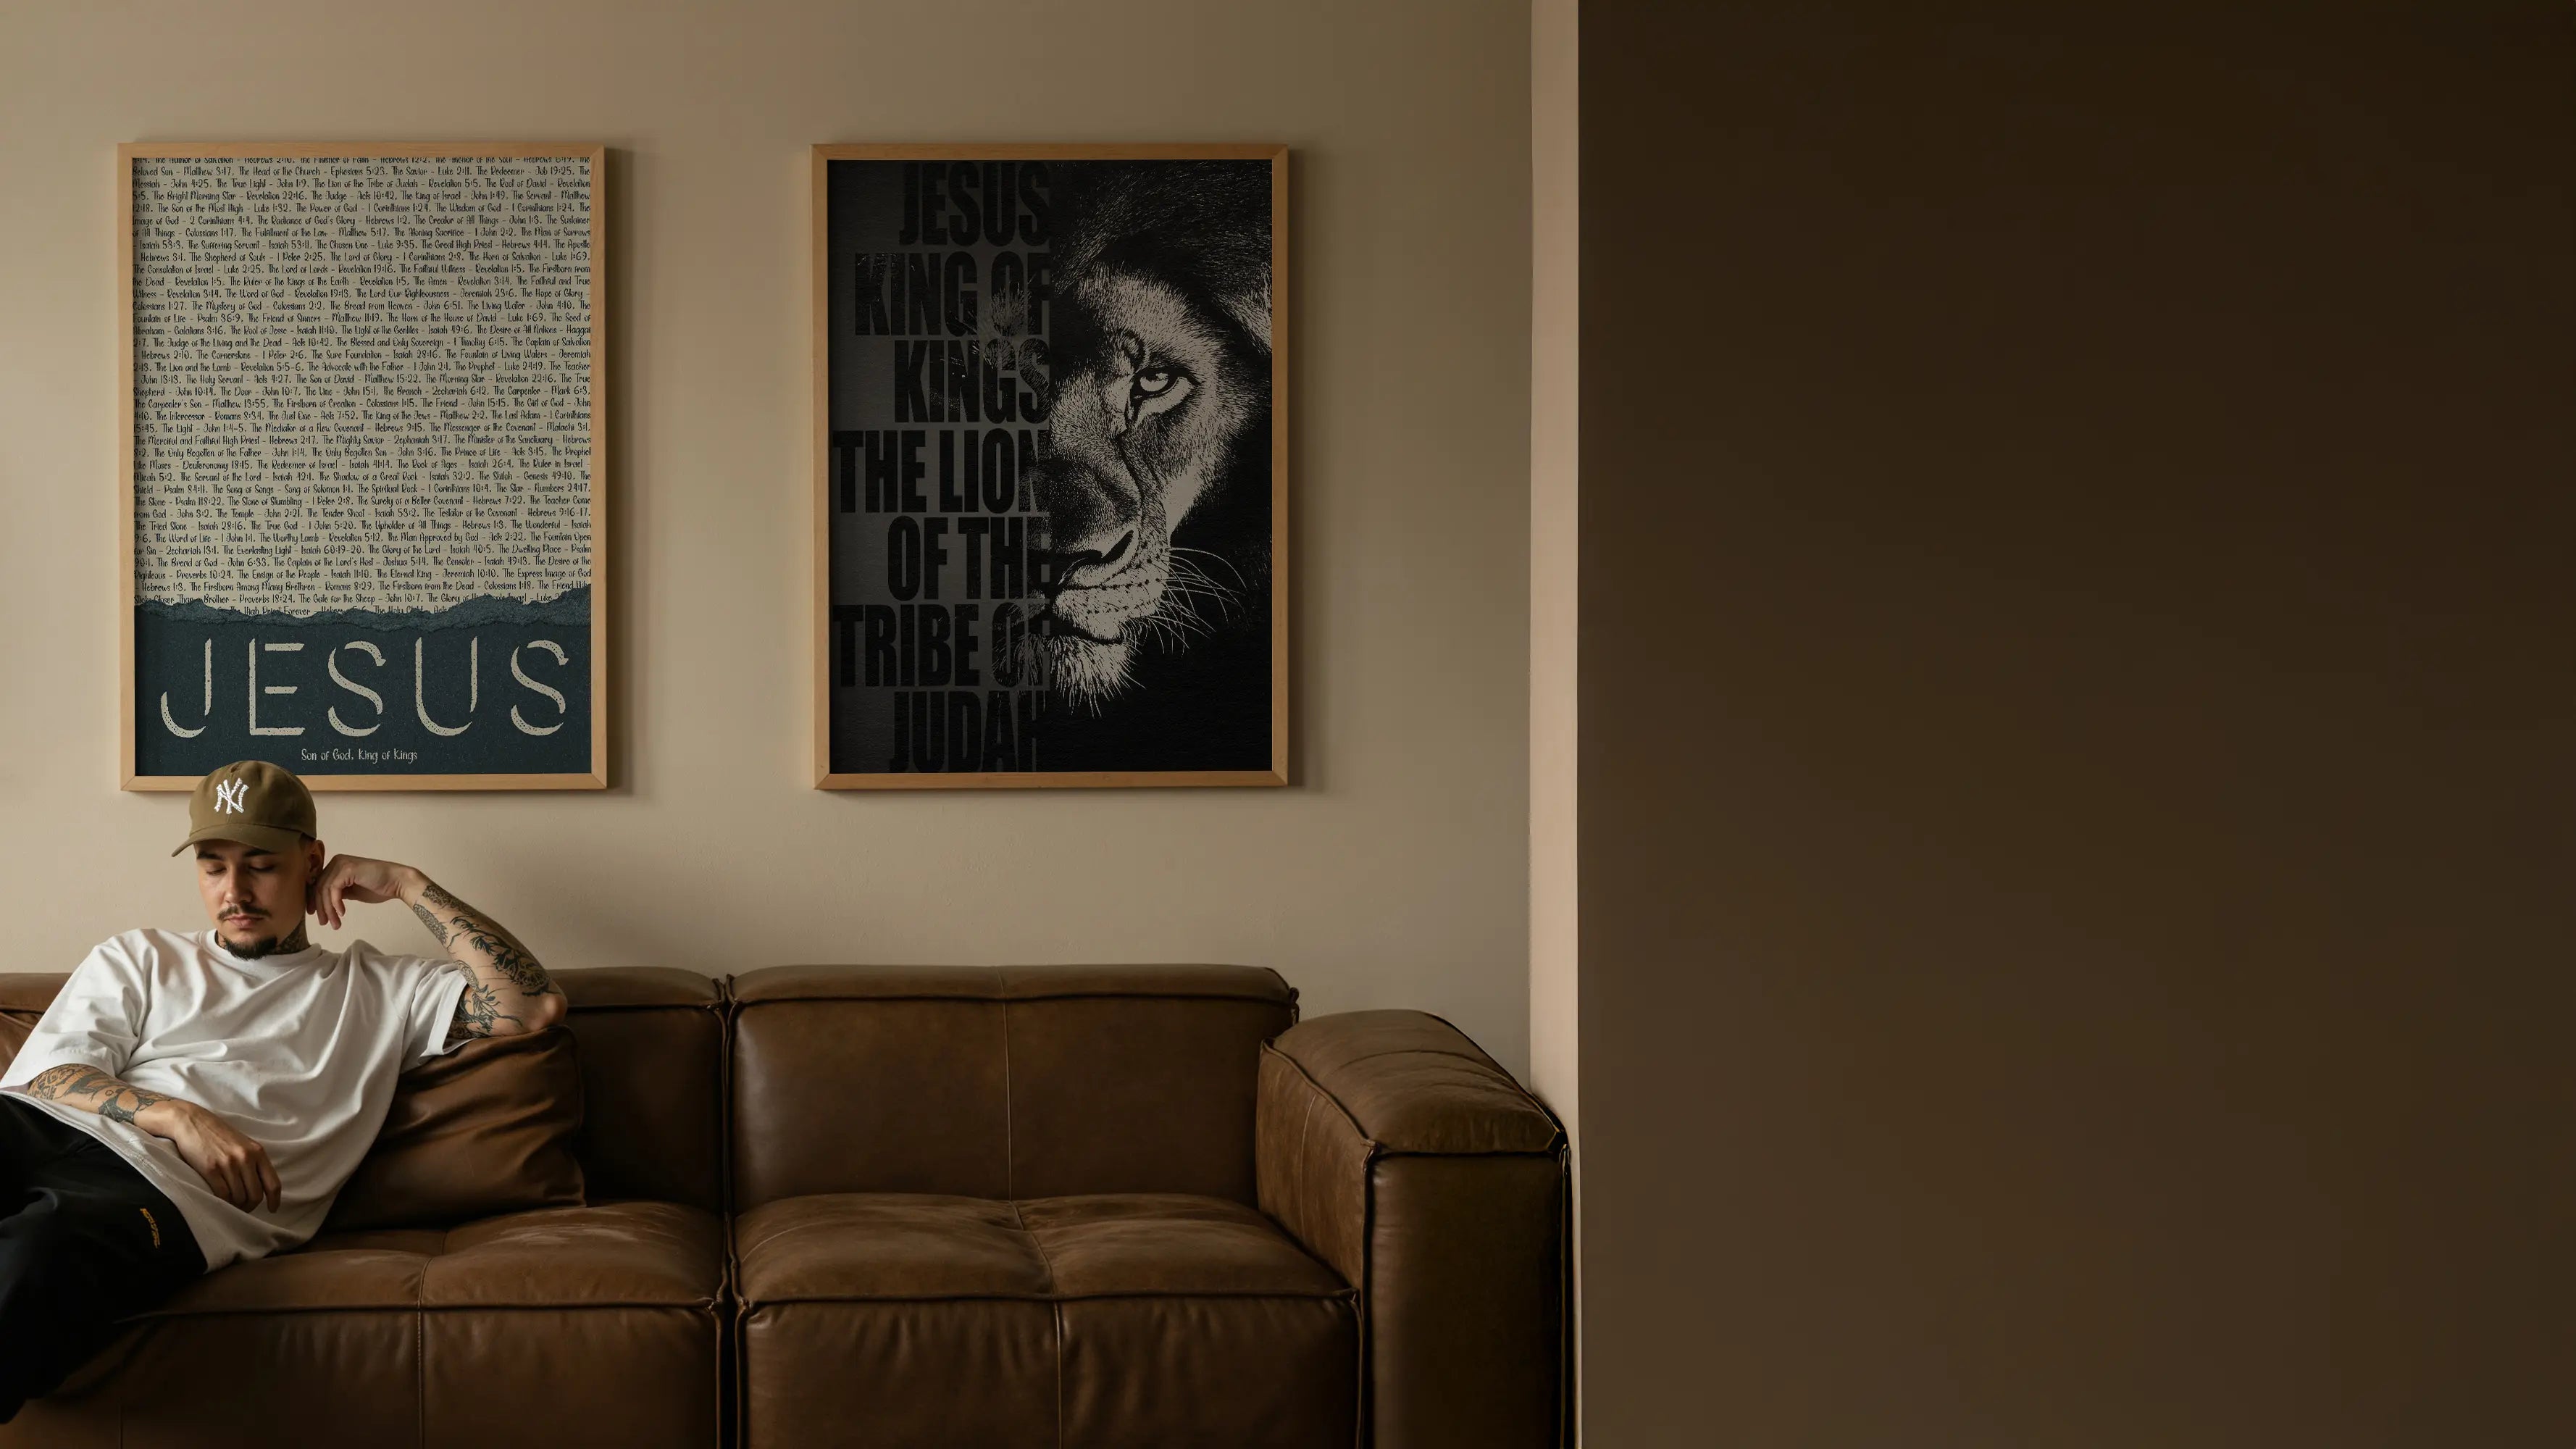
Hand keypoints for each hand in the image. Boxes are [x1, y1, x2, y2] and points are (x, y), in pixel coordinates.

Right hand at [149, 1099, 282, 1212]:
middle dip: (250, 1206)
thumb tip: (261, 1185)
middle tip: (243, 1208)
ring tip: (230, 1204)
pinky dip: (222, 1202)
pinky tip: (220, 1201)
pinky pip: (222, 1195)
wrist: (192, 1122)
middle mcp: (246, 1158)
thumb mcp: (243, 1144)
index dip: (275, 1200)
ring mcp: (228, 1164)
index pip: (273, 1183)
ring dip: (235, 1206)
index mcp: (257, 1152)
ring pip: (238, 1197)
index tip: (272, 1209)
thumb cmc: (217, 1134)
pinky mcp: (210, 1169)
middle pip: (255, 1195)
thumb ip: (254, 1161)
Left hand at [310, 854, 425, 930]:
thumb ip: (338, 893)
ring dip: (328, 909)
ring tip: (335, 923)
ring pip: (324, 890)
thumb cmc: (379, 887)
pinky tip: (342, 913)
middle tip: (324, 923)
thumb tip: (323, 903)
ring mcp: (341, 864)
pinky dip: (335, 903)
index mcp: (337, 865)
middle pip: (319, 887)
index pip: (319, 884)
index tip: (317, 916)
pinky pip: (334, 889)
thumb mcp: (352, 891)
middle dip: (321, 908)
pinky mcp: (347, 869)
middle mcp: (336, 861)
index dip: (315, 902)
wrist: (397, 882)